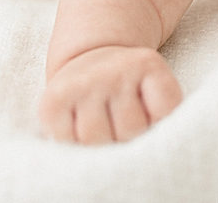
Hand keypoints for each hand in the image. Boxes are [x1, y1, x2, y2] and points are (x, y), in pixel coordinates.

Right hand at [39, 45, 181, 143]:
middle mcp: (114, 70)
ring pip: (97, 142)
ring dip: (101, 146)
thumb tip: (142, 160)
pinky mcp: (53, 103)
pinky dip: (73, 148)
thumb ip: (163, 117)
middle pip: (131, 131)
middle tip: (121, 123)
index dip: (159, 125)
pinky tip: (77, 132)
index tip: (150, 116)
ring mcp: (83, 85)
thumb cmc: (129, 88)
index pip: (165, 113)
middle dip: (129, 138)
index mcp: (147, 64)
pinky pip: (66, 144)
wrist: (88, 58)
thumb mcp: (155, 91)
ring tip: (101, 128)